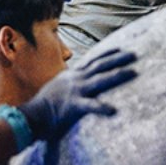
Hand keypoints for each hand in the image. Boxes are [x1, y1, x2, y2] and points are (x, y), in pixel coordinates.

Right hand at [19, 47, 135, 140]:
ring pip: (100, 80)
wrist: (31, 115)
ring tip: (133, 72)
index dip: (107, 54)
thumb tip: (76, 89)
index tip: (121, 49)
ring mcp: (75, 91)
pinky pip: (90, 106)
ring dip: (117, 74)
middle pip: (100, 65)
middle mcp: (76, 80)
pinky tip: (114, 110)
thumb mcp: (57, 89)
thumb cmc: (44, 107)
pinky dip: (102, 107)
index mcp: (72, 76)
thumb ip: (69, 87)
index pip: (93, 61)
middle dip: (118, 59)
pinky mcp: (73, 105)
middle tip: (134, 55)